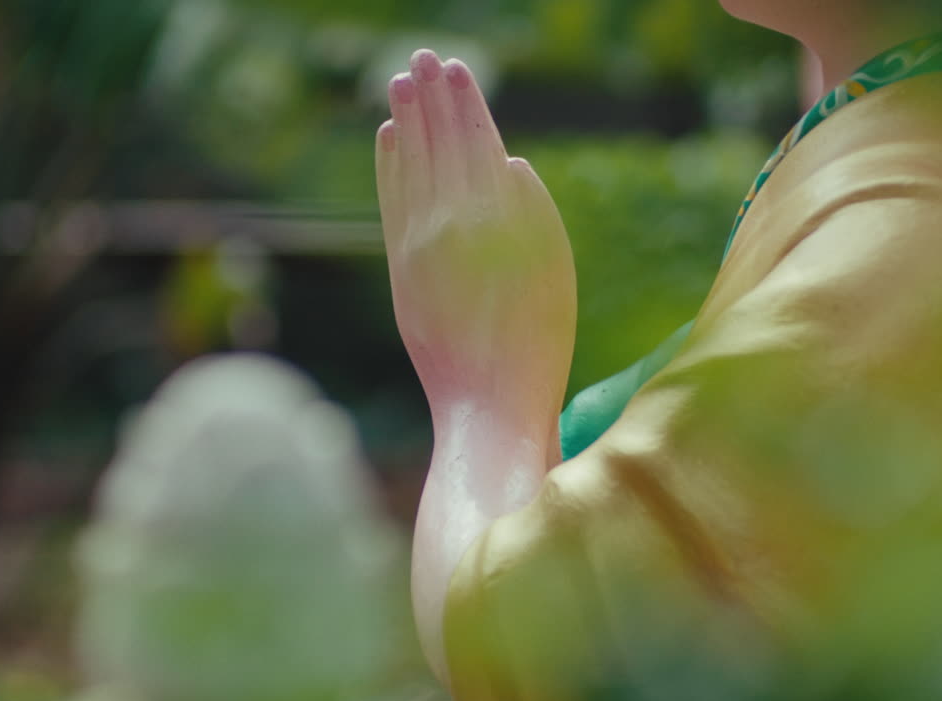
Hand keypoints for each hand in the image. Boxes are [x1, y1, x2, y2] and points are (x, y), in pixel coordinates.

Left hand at [376, 50, 576, 429]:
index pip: (476, 143)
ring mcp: (419, 243)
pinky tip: (386, 139)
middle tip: (421, 57)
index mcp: (497, 218)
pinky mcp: (400, 267)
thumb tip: (509, 162)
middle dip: (430, 99)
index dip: (465, 103)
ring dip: (404, 120)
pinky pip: (391, 202)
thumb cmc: (539, 342)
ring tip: (399, 83)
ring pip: (409, 167)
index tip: (455, 68)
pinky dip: (387, 167)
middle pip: (438, 145)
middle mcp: (452, 222)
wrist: (489, 402)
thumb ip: (533, 212)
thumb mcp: (555, 272)